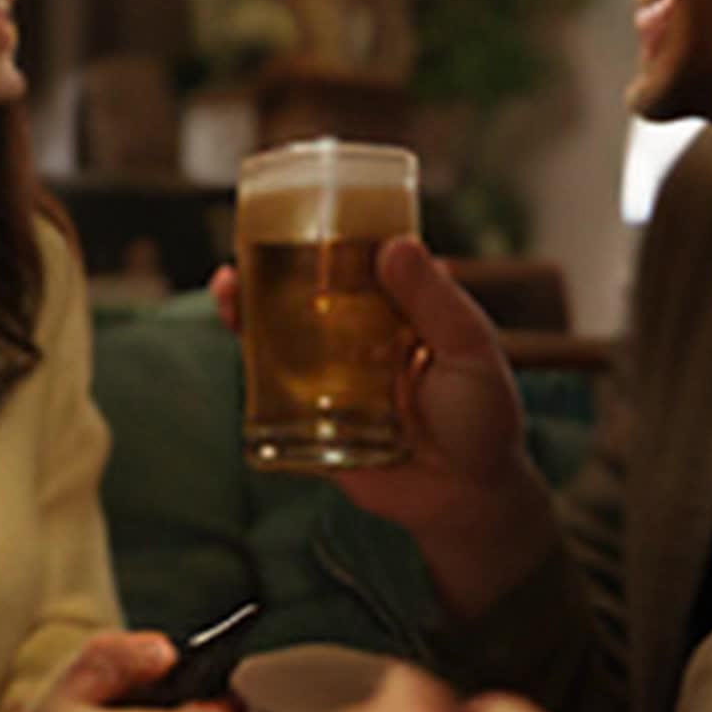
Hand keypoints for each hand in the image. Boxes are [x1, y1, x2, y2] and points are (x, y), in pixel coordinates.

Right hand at [214, 242, 549, 611]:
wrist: (470, 499)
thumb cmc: (483, 417)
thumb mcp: (470, 349)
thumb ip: (434, 301)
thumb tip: (397, 244)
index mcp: (397, 310)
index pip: (353, 262)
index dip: (322, 236)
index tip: (296, 212)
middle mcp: (358, 338)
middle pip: (303, 294)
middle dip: (266, 271)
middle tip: (244, 253)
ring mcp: (332, 378)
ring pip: (279, 336)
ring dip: (247, 311)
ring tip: (228, 293)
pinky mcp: (314, 422)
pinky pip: (274, 393)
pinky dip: (250, 369)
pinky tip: (238, 349)